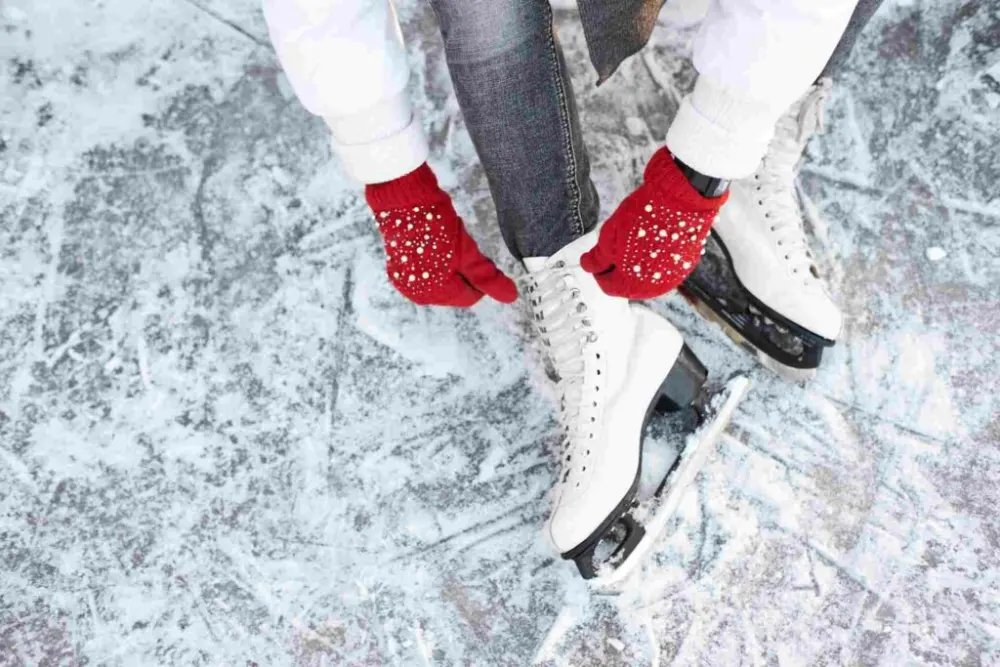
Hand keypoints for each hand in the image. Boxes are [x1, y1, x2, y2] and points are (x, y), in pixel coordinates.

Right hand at [365, 164, 517, 306]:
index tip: (478, 256)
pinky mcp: (398, 268)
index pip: (469, 297)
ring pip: (442, 282)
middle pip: (455, 291)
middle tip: (461, 247)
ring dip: (449, 267)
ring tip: (446, 244)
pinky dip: (434, 262)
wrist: (403, 199)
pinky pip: (426, 273)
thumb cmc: (435, 224)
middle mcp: (418, 293)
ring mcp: (406, 281)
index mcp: (435, 293)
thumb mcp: (467, 252)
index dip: (479, 278)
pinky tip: (434, 245)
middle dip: (463, 272)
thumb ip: (487, 277)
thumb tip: (511, 296)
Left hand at [580, 148, 727, 298]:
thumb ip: (597, 257)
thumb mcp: (609, 235)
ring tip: (633, 243)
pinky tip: (650, 242)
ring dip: (636, 266)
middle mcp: (654, 287)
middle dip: (618, 270)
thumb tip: (588, 266)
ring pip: (646, 278)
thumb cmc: (643, 216)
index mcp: (632, 284)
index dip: (599, 271)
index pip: (607, 286)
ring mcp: (672, 277)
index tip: (598, 258)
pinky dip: (654, 261)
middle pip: (628, 286)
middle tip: (615, 248)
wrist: (680, 199)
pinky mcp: (686, 265)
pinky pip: (663, 269)